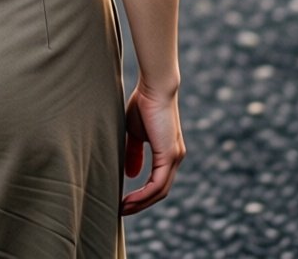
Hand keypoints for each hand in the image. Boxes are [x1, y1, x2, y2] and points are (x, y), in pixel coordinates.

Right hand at [121, 82, 184, 214]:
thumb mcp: (134, 133)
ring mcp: (175, 157)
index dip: (142, 194)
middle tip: (121, 210)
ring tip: (122, 209)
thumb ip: (133, 153)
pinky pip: (157, 184)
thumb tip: (130, 175)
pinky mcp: (169, 155)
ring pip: (160, 191)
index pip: (158, 181)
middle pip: (160, 191)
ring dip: (141, 203)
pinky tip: (128, 199)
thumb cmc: (143, 104)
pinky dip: (143, 195)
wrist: (154, 87)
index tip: (124, 201)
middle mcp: (175, 157)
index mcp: (169, 152)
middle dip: (141, 204)